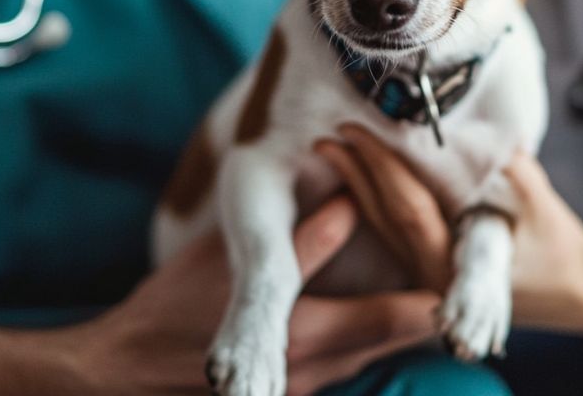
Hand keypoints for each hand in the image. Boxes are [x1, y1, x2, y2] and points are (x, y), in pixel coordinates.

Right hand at [57, 196, 440, 395]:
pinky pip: (351, 362)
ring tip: (421, 268)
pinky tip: (368, 303)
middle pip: (406, 337)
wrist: (119, 381)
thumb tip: (354, 204)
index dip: (445, 287)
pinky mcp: (293, 391)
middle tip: (452, 251)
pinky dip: (370, 333)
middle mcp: (323, 370)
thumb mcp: (233, 265)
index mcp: (314, 335)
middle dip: (431, 300)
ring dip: (401, 315)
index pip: (410, 316)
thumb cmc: (168, 318)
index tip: (463, 250)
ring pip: (380, 350)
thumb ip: (304, 242)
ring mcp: (310, 389)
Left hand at [317, 127, 582, 338]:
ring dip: (356, 185)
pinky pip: (392, 231)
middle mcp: (431, 275)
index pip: (407, 209)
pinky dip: (372, 200)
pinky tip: (356, 177)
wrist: (576, 290)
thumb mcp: (538, 199)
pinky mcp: (430, 267)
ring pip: (383, 226)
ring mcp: (427, 274)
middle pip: (384, 217)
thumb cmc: (558, 245)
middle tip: (331, 133)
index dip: (378, 168)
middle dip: (355, 171)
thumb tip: (468, 131)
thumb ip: (504, 166)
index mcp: (455, 266)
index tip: (355, 131)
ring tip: (332, 150)